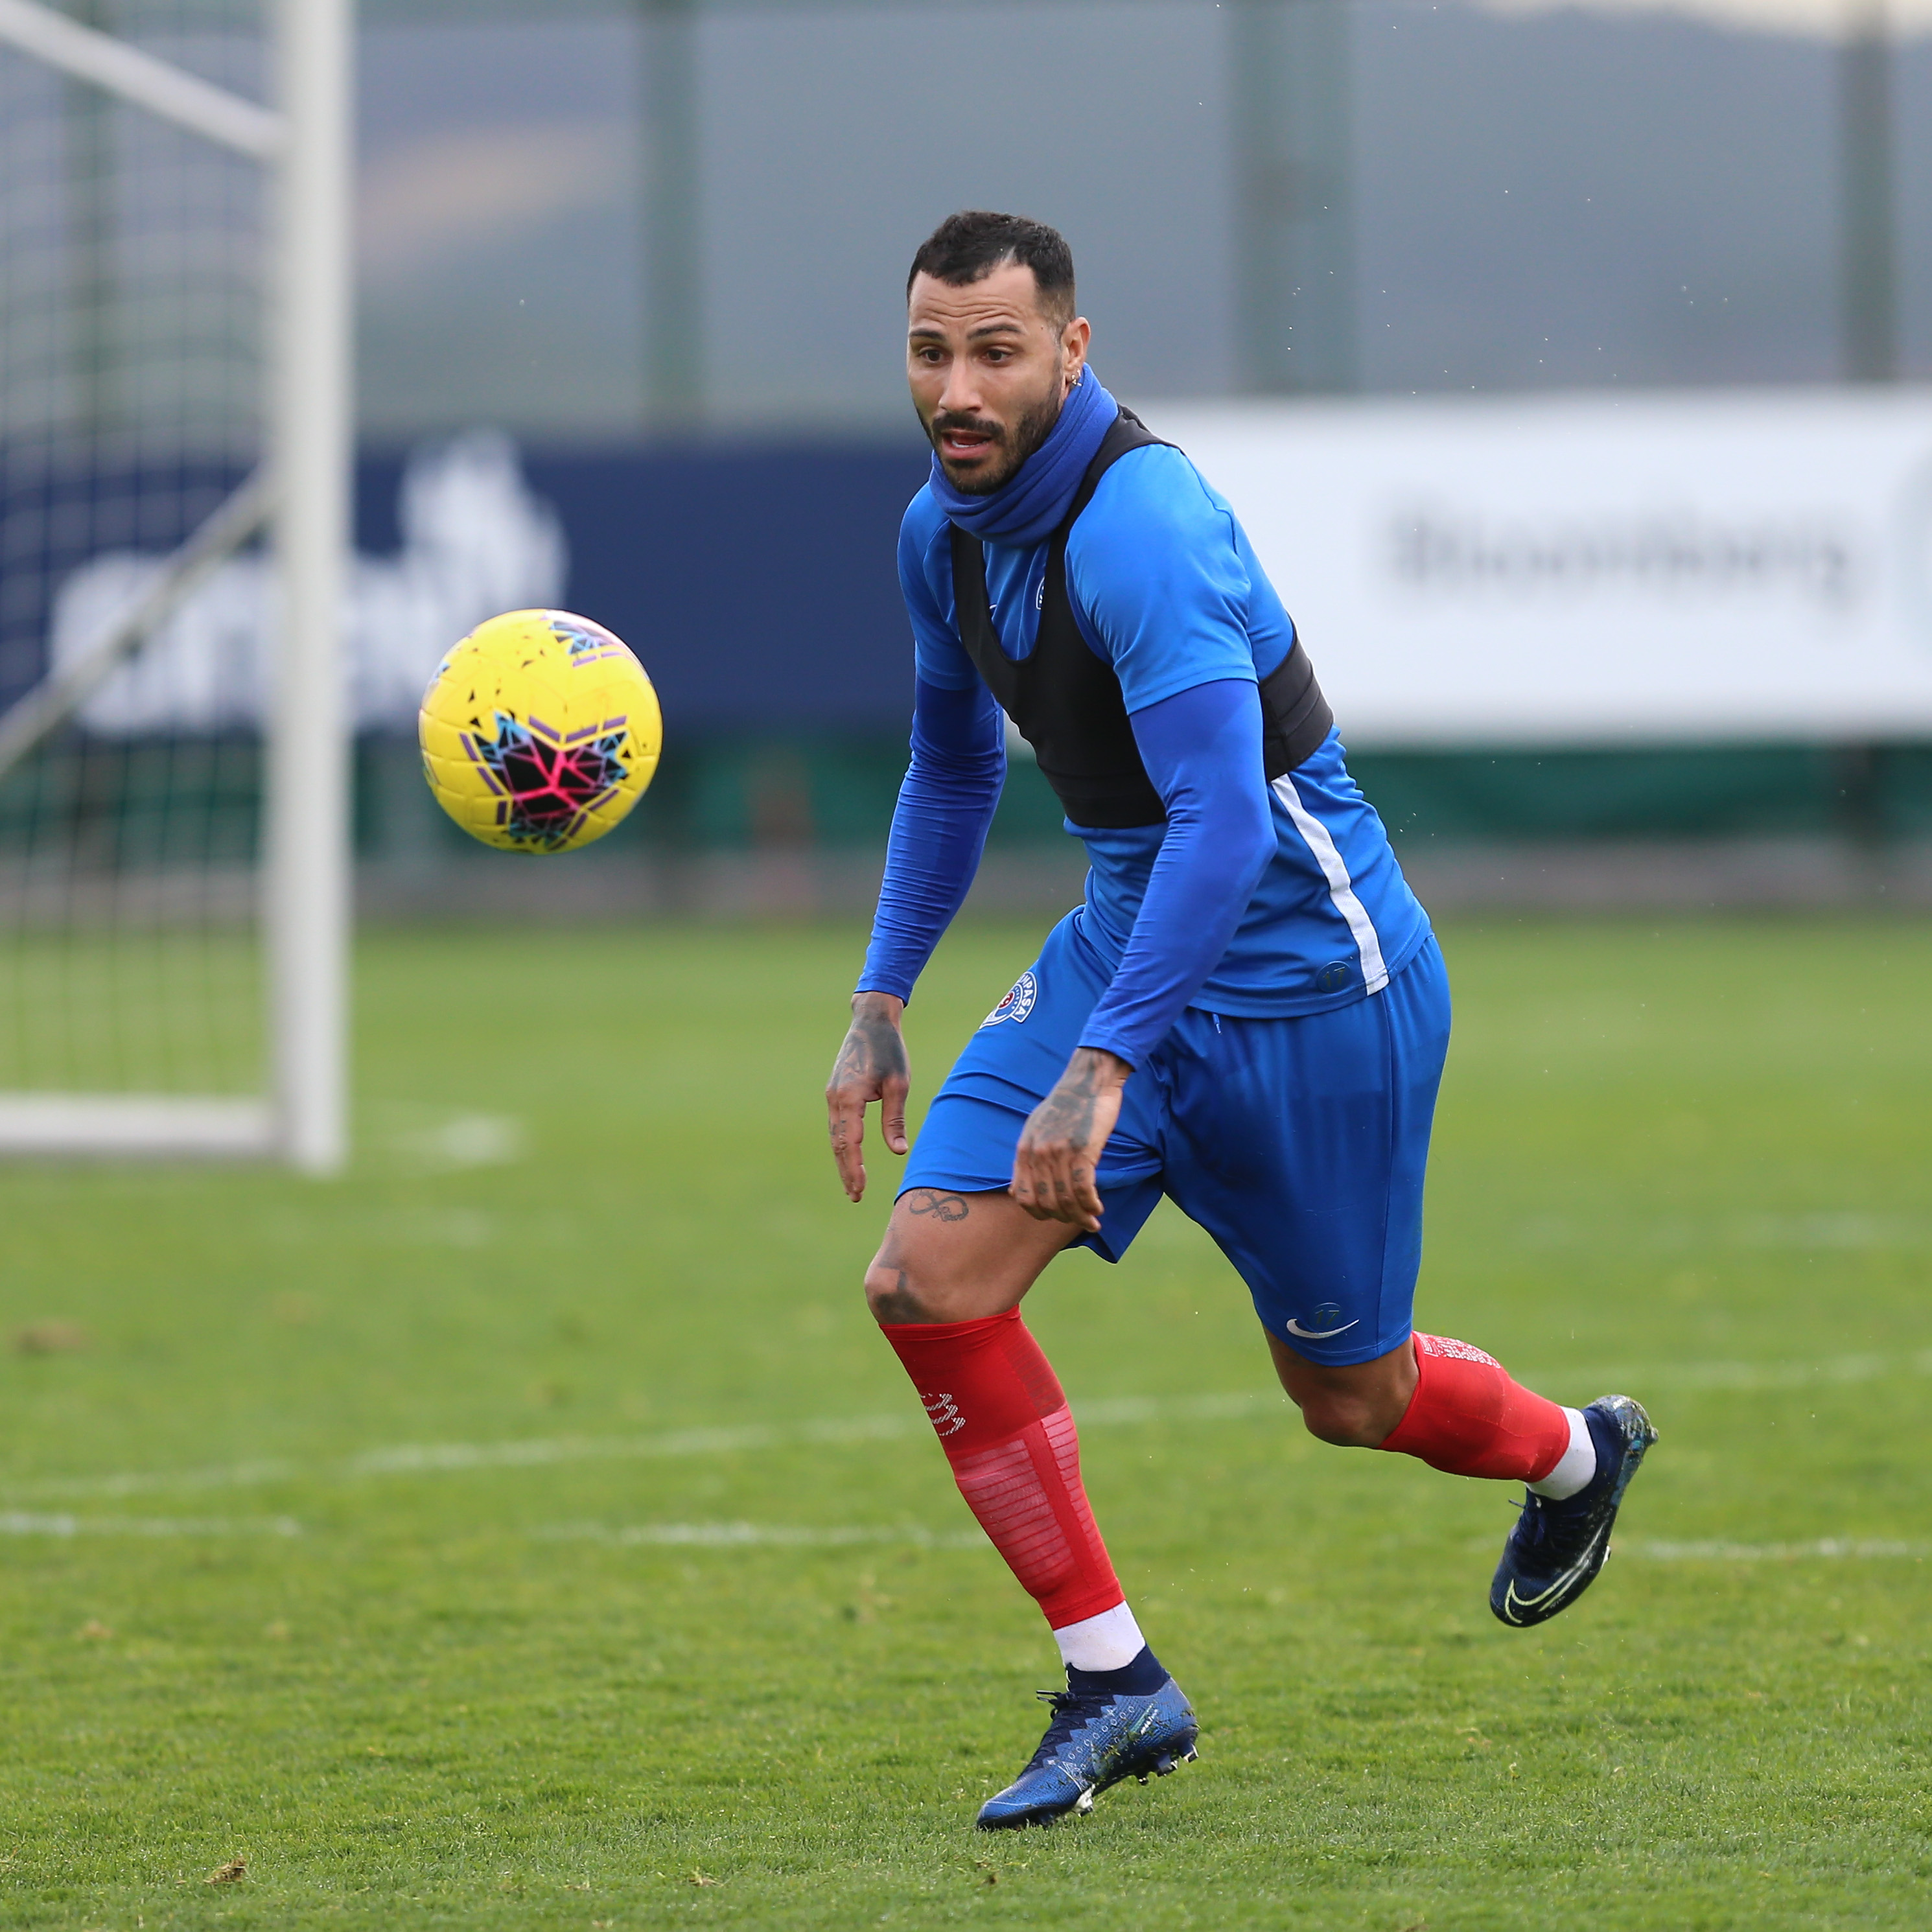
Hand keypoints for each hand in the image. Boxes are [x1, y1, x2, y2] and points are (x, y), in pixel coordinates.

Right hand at [826, 992, 909, 1202]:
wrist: (871, 1020)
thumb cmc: (889, 1050)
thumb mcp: (898, 1084)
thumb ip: (894, 1119)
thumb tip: (898, 1151)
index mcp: (850, 1098)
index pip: (851, 1143)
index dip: (854, 1169)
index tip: (860, 1190)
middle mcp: (835, 1099)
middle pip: (838, 1144)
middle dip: (846, 1171)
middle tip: (855, 1196)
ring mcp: (832, 1095)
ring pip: (835, 1136)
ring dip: (843, 1160)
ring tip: (852, 1184)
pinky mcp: (835, 1091)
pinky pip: (836, 1125)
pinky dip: (842, 1144)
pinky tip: (849, 1156)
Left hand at [1010, 1048, 1129, 1230]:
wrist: (1087, 1081)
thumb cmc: (1065, 1105)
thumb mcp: (1034, 1128)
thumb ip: (1027, 1157)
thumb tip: (1015, 1188)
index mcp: (1024, 1150)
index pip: (1022, 1197)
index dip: (1037, 1212)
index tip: (1053, 1216)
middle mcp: (1038, 1154)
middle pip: (1046, 1202)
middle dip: (1062, 1218)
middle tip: (1078, 1221)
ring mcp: (1059, 1152)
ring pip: (1066, 1199)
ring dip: (1080, 1216)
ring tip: (1092, 1221)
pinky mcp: (1082, 1149)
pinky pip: (1084, 1188)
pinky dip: (1091, 1204)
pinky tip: (1098, 1208)